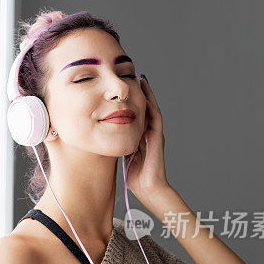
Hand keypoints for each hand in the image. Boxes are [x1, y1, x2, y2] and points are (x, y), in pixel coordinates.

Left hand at [123, 75, 172, 206]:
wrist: (150, 189)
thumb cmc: (137, 177)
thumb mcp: (124, 156)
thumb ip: (119, 145)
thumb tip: (105, 138)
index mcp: (141, 136)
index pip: (135, 114)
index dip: (130, 101)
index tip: (122, 88)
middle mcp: (149, 133)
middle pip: (144, 107)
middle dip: (139, 92)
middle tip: (132, 75)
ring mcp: (155, 134)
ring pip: (152, 108)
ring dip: (147, 93)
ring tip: (140, 78)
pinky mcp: (158, 137)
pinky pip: (156, 117)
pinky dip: (151, 104)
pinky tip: (146, 94)